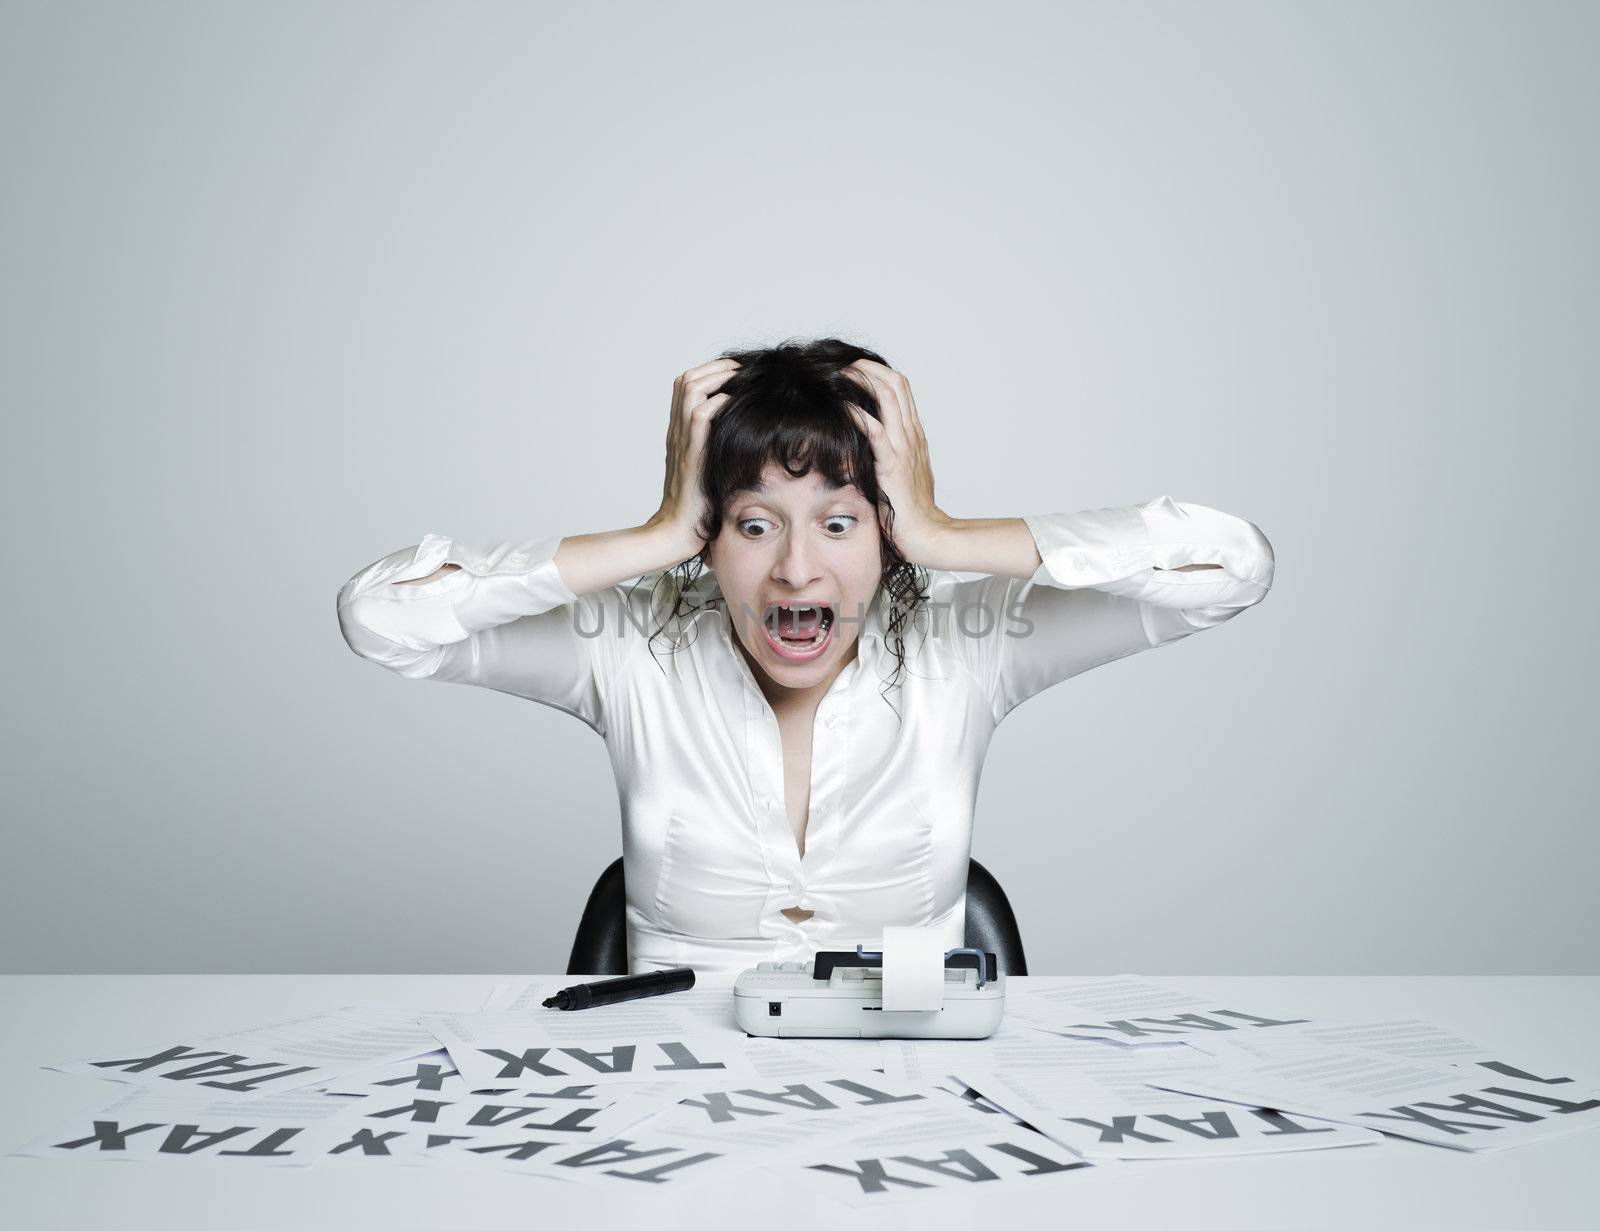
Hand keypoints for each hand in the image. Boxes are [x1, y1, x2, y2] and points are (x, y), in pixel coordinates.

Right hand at [648, 358, 739, 559]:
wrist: (677, 531)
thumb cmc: (697, 507)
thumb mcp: (707, 470)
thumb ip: (716, 451)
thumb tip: (744, 439)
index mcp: (679, 434)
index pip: (684, 387)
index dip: (708, 372)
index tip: (734, 371)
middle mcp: (676, 432)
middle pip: (685, 380)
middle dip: (715, 368)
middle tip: (740, 369)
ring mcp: (681, 441)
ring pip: (690, 389)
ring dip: (717, 377)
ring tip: (738, 378)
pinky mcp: (690, 454)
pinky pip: (700, 415)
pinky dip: (718, 402)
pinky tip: (733, 403)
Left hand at [840, 358, 950, 562]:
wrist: (927, 534)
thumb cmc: (911, 509)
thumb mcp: (902, 472)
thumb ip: (890, 453)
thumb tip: (868, 444)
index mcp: (914, 435)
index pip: (900, 389)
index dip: (877, 372)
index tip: (854, 370)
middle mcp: (911, 435)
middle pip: (895, 384)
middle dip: (868, 368)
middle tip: (844, 366)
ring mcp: (904, 448)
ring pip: (888, 398)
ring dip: (862, 381)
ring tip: (840, 376)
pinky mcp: (892, 465)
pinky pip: (875, 431)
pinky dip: (858, 415)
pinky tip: (843, 407)